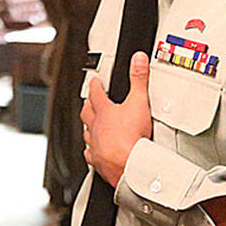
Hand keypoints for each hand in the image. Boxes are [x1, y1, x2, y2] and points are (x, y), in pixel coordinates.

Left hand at [81, 52, 152, 187]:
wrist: (129, 165)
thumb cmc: (132, 137)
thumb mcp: (139, 102)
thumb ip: (139, 79)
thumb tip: (138, 60)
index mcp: (104, 112)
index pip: (96, 94)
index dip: (95, 86)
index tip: (94, 82)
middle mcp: (96, 128)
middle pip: (87, 113)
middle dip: (88, 105)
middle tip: (89, 101)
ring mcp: (95, 145)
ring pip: (87, 133)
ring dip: (88, 127)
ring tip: (89, 125)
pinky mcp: (98, 161)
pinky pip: (90, 154)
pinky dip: (91, 150)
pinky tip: (92, 151)